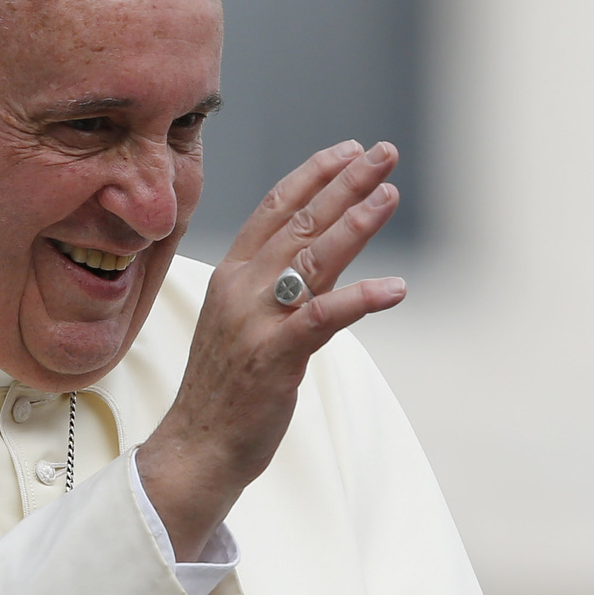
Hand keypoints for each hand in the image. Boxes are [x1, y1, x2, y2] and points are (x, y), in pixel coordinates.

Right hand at [137, 141, 405, 558]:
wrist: (197, 445)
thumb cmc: (227, 386)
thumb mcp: (247, 320)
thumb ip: (282, 284)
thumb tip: (325, 253)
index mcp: (232, 274)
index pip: (275, 207)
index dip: (314, 174)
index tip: (349, 149)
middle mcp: (241, 287)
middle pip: (301, 220)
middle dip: (346, 182)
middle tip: (384, 153)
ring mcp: (256, 319)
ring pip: (313, 256)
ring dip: (357, 221)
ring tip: (390, 195)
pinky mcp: (275, 355)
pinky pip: (324, 316)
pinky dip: (362, 298)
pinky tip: (396, 288)